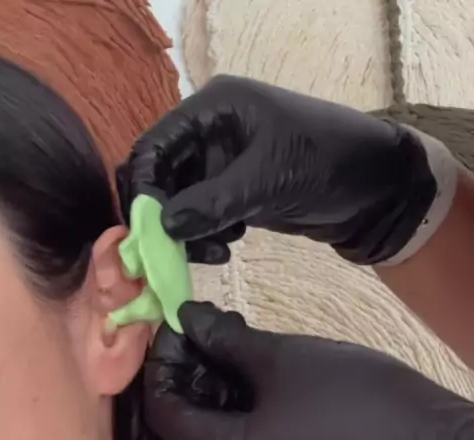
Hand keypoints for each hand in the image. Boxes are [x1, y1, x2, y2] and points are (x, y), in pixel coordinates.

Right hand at [118, 75, 436, 265]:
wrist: (375, 189)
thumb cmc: (327, 163)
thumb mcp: (267, 179)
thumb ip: (213, 201)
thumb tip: (164, 226)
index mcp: (213, 109)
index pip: (154, 146)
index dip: (143, 188)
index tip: (147, 232)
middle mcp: (210, 133)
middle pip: (161, 177)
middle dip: (164, 216)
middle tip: (174, 252)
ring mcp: (222, 164)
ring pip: (179, 202)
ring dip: (187, 232)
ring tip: (216, 252)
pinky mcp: (235, 192)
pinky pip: (202, 216)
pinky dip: (205, 235)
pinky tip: (228, 247)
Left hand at [144, 302, 473, 439]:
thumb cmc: (357, 405)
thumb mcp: (285, 361)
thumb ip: (227, 340)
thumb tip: (190, 321)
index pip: (163, 411)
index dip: (162, 361)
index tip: (178, 319)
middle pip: (191, 426)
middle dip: (193, 371)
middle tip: (211, 322)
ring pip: (222, 436)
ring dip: (222, 387)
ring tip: (239, 337)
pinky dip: (247, 410)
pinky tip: (264, 372)